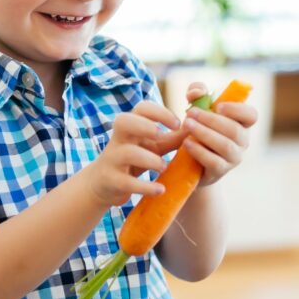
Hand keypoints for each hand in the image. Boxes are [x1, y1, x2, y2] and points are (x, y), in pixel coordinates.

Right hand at [76, 101, 190, 206]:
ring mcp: (113, 159)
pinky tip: (160, 190)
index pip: (141, 108)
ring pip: (128, 152)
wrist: (104, 183)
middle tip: (161, 135)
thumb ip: (172, 138)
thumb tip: (194, 129)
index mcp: (130, 127)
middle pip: (124, 121)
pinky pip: (127, 181)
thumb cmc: (133, 159)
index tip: (177, 123)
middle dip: (145, 126)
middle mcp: (119, 139)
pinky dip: (145, 186)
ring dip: (150, 159)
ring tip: (164, 167)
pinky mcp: (111, 180)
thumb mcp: (153, 146)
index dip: (159, 112)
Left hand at [180, 82, 259, 187]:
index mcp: (241, 124)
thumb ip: (197, 93)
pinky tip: (186, 142)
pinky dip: (199, 151)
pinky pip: (214, 162)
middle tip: (190, 113)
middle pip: (235, 130)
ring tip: (187, 125)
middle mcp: (242, 141)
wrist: (187, 161)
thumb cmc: (198, 128)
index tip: (218, 106)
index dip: (238, 110)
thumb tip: (198, 92)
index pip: (251, 116)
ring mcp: (233, 158)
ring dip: (205, 133)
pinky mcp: (220, 172)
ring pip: (226, 146)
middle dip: (212, 120)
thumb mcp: (197, 107)